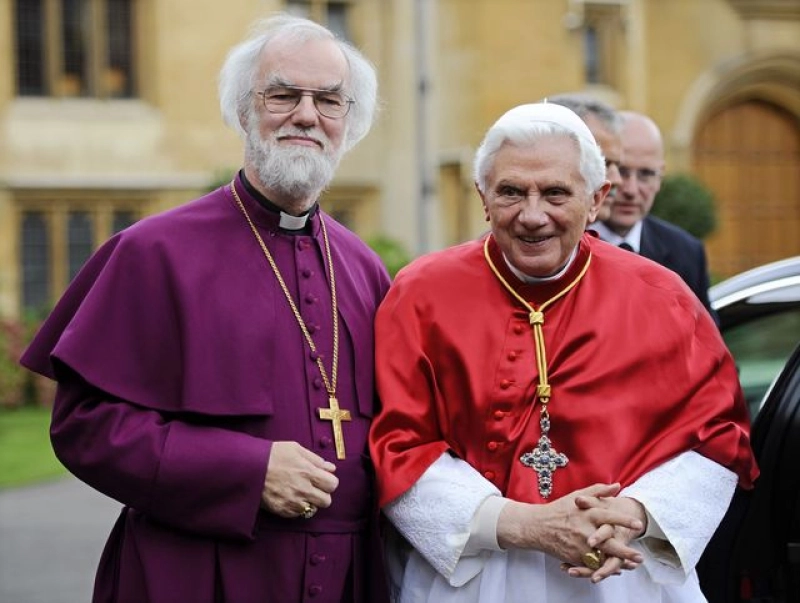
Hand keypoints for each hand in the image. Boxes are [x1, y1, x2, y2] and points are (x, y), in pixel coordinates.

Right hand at [261, 441, 338, 517]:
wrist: (250, 467)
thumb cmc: (273, 454)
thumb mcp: (296, 449)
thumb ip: (316, 459)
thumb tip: (331, 468)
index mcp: (308, 472)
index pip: (332, 484)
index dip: (329, 482)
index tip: (323, 479)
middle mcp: (303, 489)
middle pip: (326, 501)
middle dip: (322, 494)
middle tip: (313, 488)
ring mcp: (293, 502)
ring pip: (313, 510)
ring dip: (310, 502)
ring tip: (300, 493)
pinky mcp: (282, 510)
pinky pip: (298, 514)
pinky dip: (297, 507)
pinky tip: (289, 497)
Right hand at [498, 483, 643, 570]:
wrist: (537, 526)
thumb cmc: (559, 509)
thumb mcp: (577, 496)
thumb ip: (598, 491)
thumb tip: (618, 486)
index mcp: (586, 513)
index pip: (608, 516)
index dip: (624, 520)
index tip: (639, 525)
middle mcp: (584, 530)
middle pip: (608, 542)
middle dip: (625, 550)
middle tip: (640, 556)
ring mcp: (579, 546)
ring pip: (601, 557)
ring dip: (618, 562)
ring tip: (632, 565)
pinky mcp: (574, 557)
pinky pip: (592, 565)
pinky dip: (604, 567)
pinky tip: (616, 569)